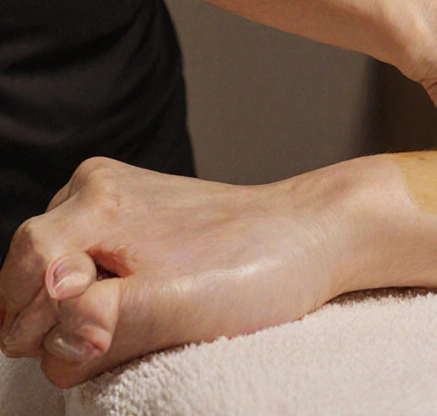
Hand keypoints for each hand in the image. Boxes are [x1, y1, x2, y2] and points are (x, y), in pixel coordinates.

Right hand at [0, 158, 354, 387]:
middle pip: (30, 285)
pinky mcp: (135, 219)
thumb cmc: (254, 269)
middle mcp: (93, 190)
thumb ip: (90, 326)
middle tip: (142, 323)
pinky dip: (114, 299)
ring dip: (95, 313)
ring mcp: (113, 201)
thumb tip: (43, 337)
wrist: (316, 236)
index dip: (58, 326)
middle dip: (72, 322)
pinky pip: (90, 273)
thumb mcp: (169, 308)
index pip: (22, 285)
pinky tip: (160, 298)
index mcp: (94, 201)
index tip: (111, 336)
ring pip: (58, 284)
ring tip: (160, 308)